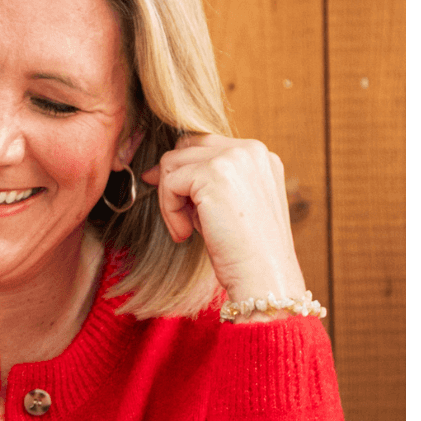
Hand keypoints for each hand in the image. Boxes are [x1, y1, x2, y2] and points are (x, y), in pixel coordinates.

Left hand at [141, 134, 306, 315]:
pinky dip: (168, 211)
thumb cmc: (245, 250)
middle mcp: (250, 150)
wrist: (263, 275)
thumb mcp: (228, 206)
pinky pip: (169, 182)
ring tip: (184, 230)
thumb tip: (157, 170)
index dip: (183, 172)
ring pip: (172, 163)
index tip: (175, 201)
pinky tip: (185, 234)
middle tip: (179, 219)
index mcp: (259, 156)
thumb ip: (205, 182)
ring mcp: (233, 157)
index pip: (205, 146)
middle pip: (185, 147)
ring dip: (169, 200)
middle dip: (173, 183)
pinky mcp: (213, 173)